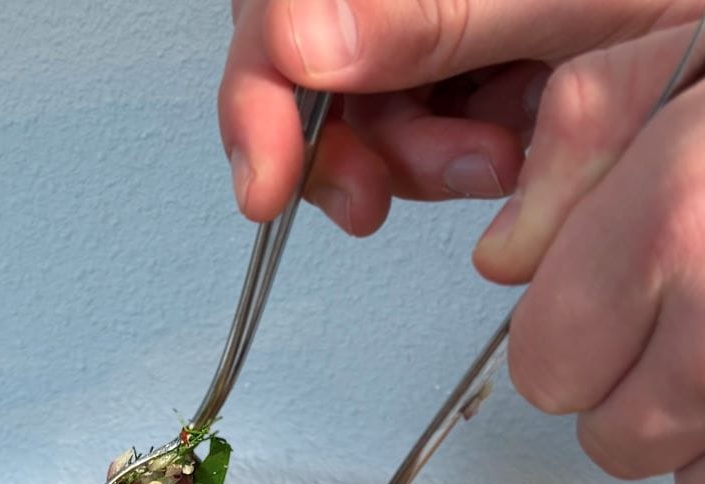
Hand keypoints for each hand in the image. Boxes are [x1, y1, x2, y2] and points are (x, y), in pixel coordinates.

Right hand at [219, 0, 697, 231]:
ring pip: (359, 112)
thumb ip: (431, 13)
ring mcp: (435, 23)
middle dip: (348, 146)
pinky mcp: (465, 63)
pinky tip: (499, 148)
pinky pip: (415, 128)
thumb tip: (303, 42)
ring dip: (412, 161)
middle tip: (385, 191)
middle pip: (307, 70)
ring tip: (489, 158)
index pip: (281, 13)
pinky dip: (449, 160)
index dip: (258, 97)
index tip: (268, 178)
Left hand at [475, 24, 704, 483]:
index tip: (596, 306)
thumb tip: (508, 254)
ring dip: (695, 426)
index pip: (545, 365)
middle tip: (678, 319)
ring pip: (688, 474)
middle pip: (612, 439)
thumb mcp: (692, 56)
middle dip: (628, 392)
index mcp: (674, 218)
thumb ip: (582, 145)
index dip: (564, 338)